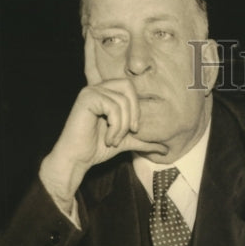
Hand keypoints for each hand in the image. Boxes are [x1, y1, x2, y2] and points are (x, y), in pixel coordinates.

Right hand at [39, 37, 166, 207]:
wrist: (77, 159)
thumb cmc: (97, 148)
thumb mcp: (125, 142)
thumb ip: (143, 141)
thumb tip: (166, 148)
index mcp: (106, 93)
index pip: (130, 87)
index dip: (137, 108)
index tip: (134, 130)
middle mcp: (98, 87)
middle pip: (129, 86)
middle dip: (134, 112)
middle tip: (130, 131)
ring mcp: (91, 91)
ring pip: (122, 101)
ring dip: (122, 126)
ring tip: (113, 140)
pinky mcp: (87, 98)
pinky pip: (113, 107)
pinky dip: (115, 127)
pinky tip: (107, 138)